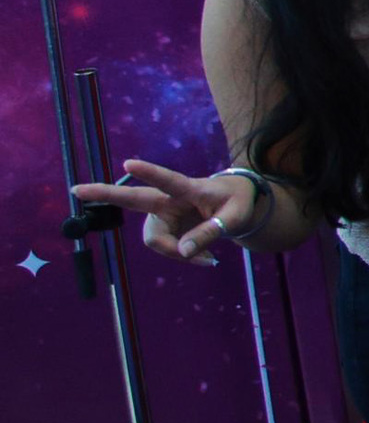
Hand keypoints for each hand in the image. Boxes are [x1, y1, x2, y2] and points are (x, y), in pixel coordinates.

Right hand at [72, 158, 260, 264]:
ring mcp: (163, 214)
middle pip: (132, 198)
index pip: (168, 179)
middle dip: (103, 194)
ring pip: (155, 239)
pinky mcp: (164, 228)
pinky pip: (166, 249)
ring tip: (207, 258)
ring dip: (176, 253)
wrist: (238, 205)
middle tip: (76, 189)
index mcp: (189, 188)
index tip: (128, 163)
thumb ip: (211, 232)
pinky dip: (184, 257)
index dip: (149, 172)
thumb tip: (182, 251)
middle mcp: (169, 199)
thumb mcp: (235, 218)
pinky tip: (205, 259)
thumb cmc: (238, 204)